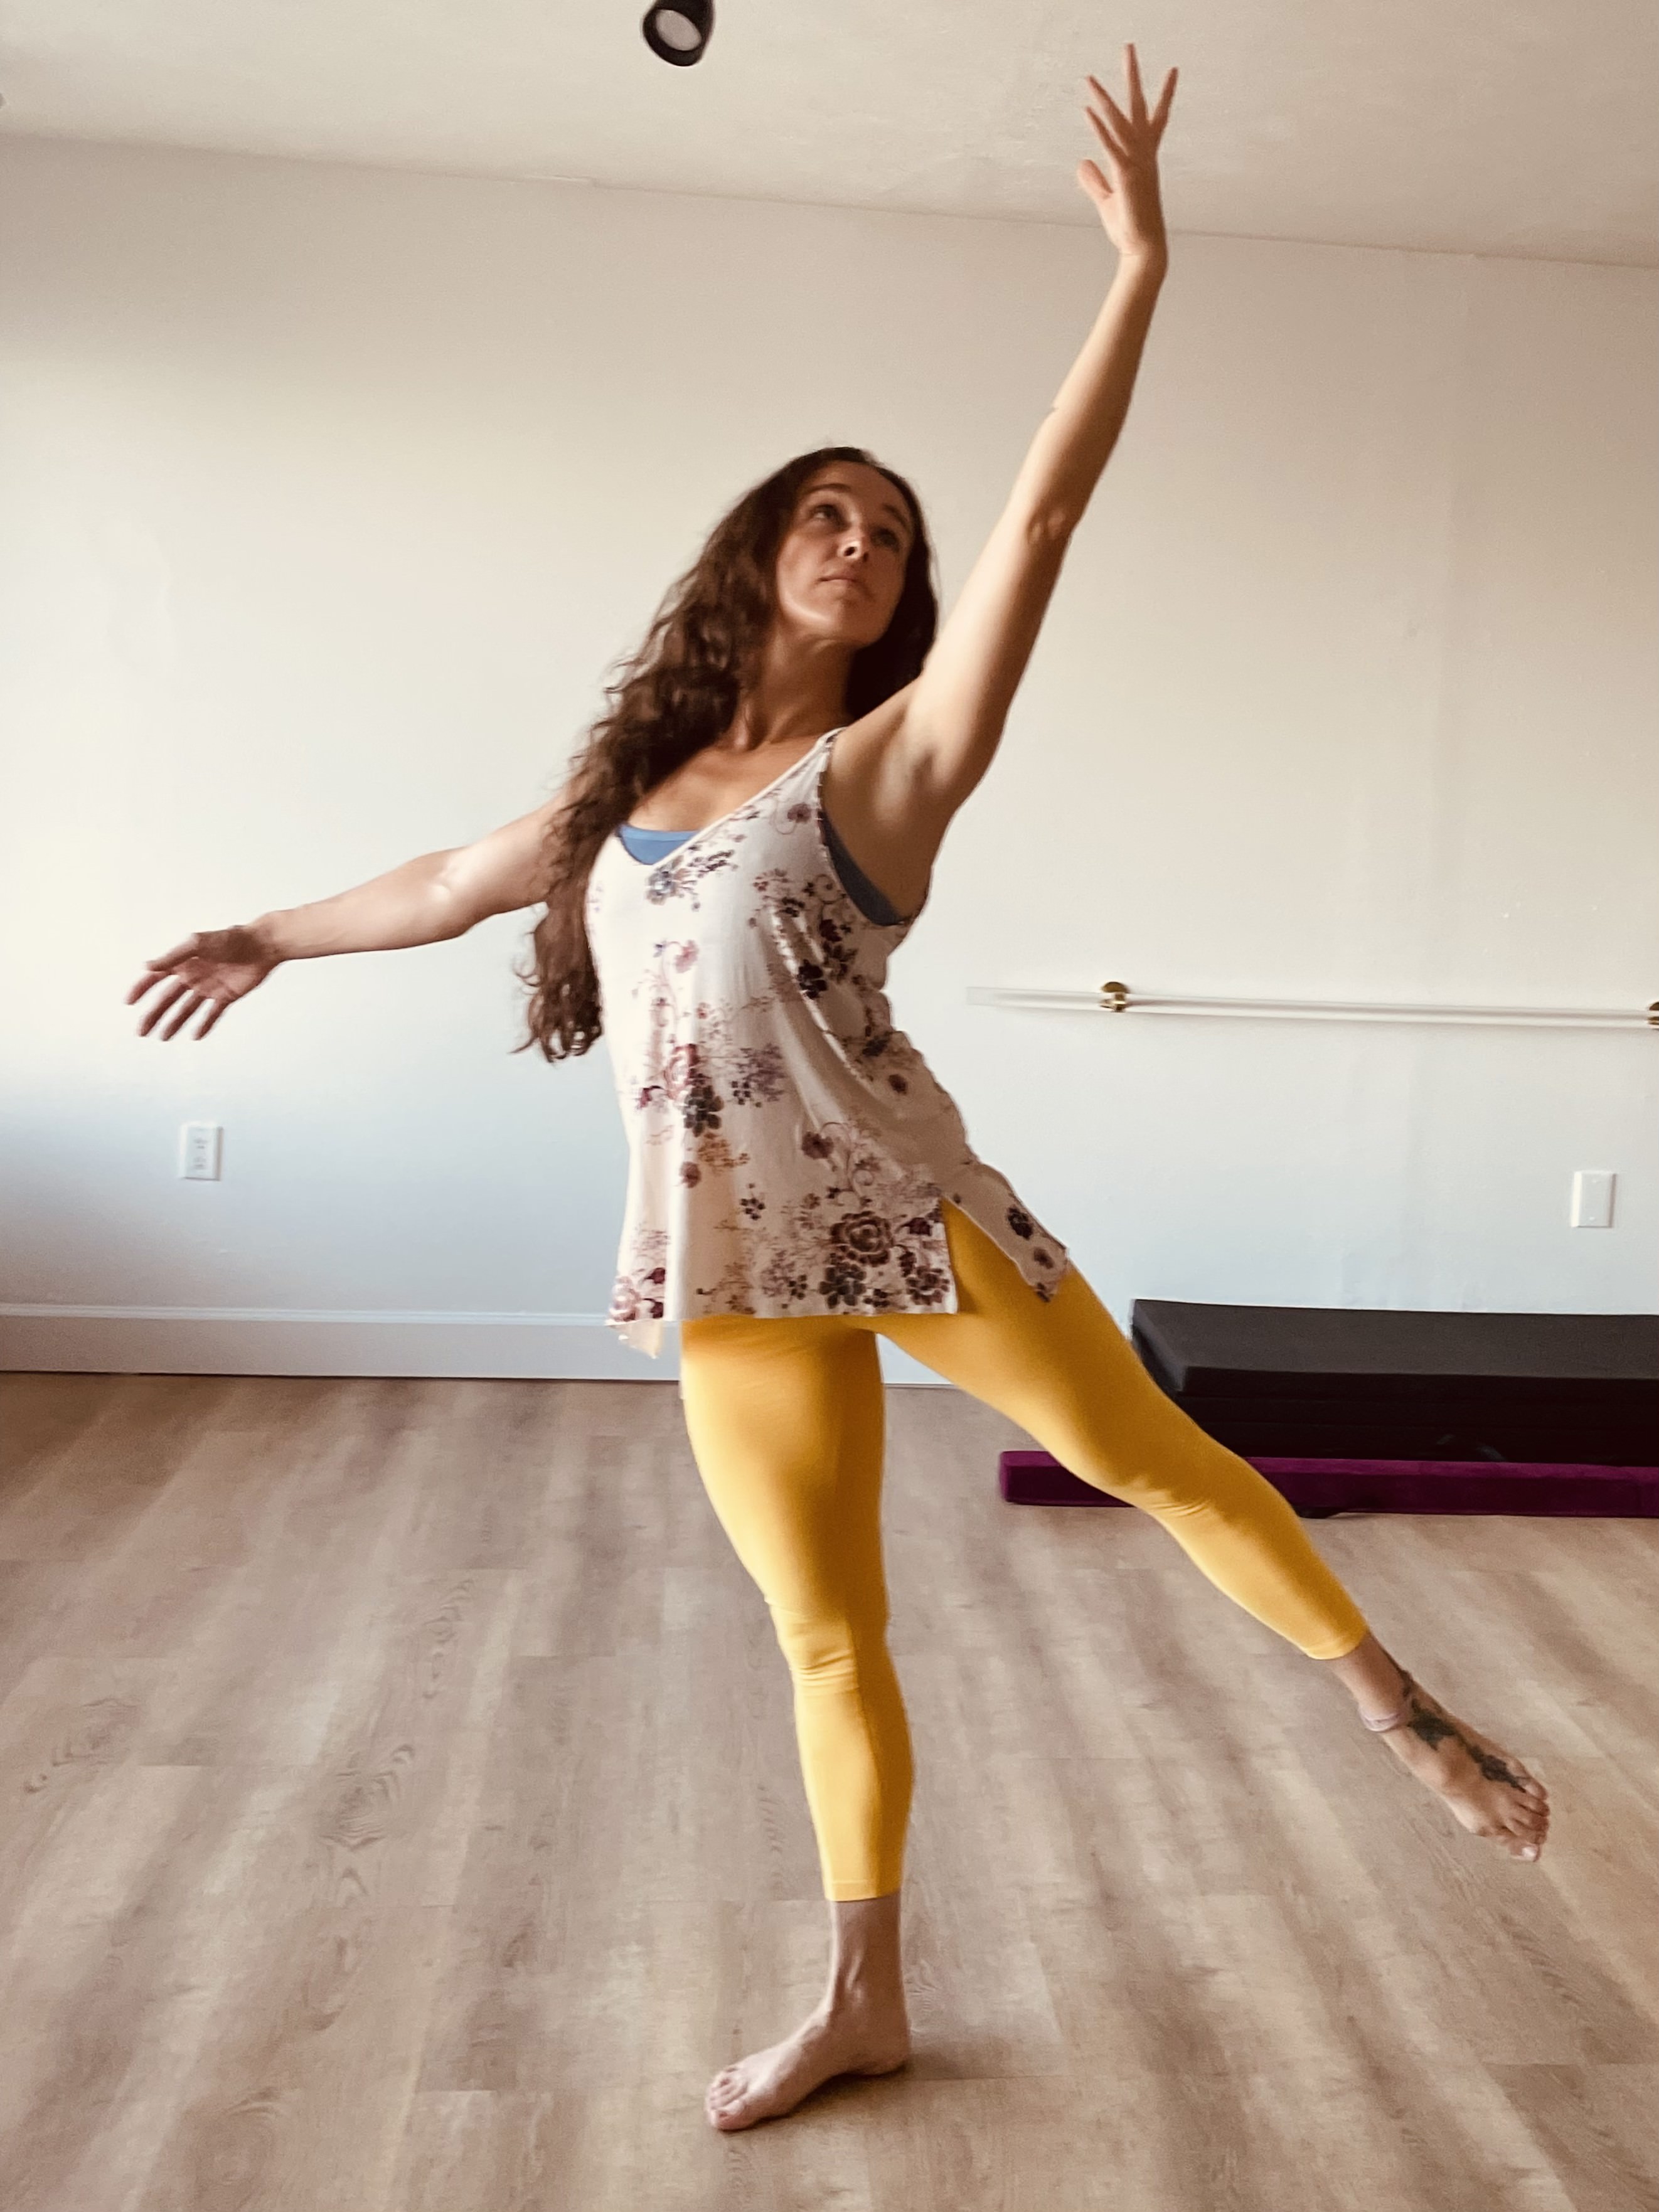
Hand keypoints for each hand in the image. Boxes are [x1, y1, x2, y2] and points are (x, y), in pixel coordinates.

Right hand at [127, 924, 278, 1039]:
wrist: (261, 945)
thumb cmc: (229, 939)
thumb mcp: (197, 944)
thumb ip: (172, 956)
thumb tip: (146, 966)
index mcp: (182, 962)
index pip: (156, 978)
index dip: (141, 989)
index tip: (128, 1002)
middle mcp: (192, 976)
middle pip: (168, 999)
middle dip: (154, 1015)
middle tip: (141, 1032)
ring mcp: (208, 987)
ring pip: (187, 1009)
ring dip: (174, 1023)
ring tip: (163, 1038)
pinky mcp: (226, 996)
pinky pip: (212, 1014)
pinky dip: (204, 1025)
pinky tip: (195, 1037)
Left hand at [1077, 43, 1177, 265]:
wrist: (1143, 251)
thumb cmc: (1130, 228)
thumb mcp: (1107, 200)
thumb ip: (1094, 180)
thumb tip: (1080, 163)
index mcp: (1145, 159)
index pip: (1156, 119)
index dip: (1164, 95)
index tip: (1172, 70)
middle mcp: (1145, 155)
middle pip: (1139, 107)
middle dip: (1133, 76)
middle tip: (1129, 47)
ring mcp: (1137, 164)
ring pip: (1120, 123)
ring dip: (1104, 99)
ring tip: (1089, 78)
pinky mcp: (1126, 176)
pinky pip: (1111, 147)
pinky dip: (1099, 129)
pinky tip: (1088, 110)